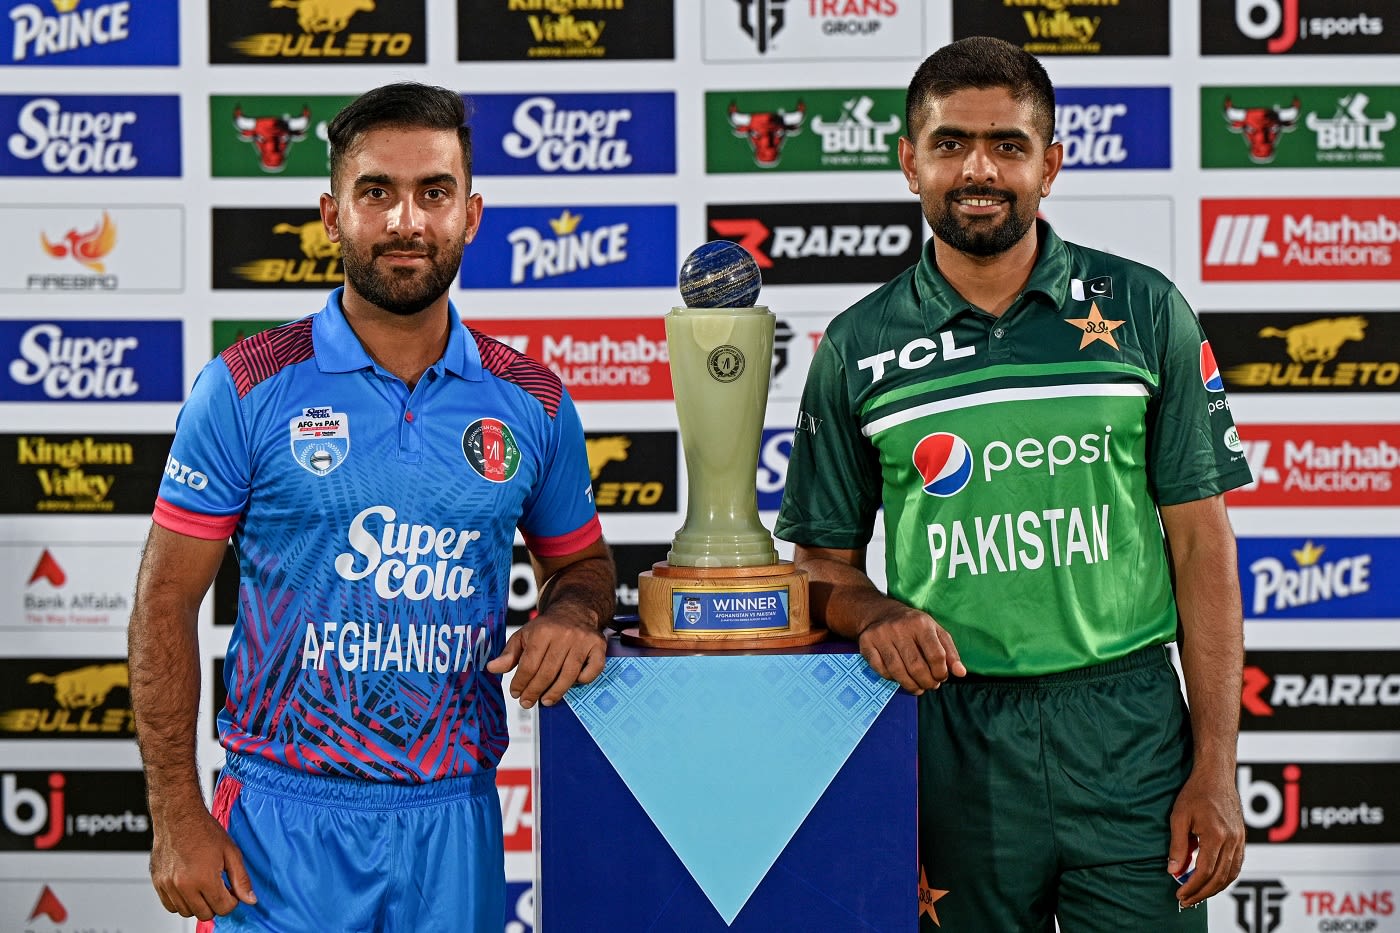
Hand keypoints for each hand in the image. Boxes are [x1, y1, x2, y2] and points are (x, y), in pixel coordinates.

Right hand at [150, 805, 255, 920]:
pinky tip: (190, 886)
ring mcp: (168, 886)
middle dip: (216, 903)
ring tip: (204, 884)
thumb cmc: (204, 830)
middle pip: (205, 914)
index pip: (223, 908)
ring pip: (186, 912)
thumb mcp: (231, 852)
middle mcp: (183, 885)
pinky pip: (170, 906)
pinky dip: (181, 901)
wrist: (178, 816)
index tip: (231, 889)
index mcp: (203, 878)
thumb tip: (250, 899)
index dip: (232, 900)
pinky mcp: (157, 883)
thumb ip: (242, 879)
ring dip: (198, 904)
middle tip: (219, 887)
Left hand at [486, 607, 605, 708]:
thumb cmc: (546, 628)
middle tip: (527, 702)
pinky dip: (583, 680)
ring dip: (555, 692)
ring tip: (545, 701)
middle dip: (535, 691)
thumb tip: (492, 668)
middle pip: (548, 672)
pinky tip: (573, 684)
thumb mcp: (524, 635)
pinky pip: (593, 670)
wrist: (574, 610)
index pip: (529, 665)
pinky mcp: (598, 646)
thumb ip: (509, 654)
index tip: (515, 693)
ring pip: (569, 675)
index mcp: (542, 631)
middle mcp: (564, 635)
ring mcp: (583, 641)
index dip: (521, 682)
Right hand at [856, 607, 965, 693]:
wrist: (879, 612)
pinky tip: (899, 678)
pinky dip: (892, 679)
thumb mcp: (935, 632)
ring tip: (918, 688)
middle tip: (930, 686)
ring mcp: (881, 635)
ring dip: (911, 686)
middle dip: (927, 682)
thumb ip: (950, 652)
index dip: (941, 673)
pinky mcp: (866, 643)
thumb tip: (961, 673)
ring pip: (898, 671)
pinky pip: (881, 670)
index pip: (936, 655)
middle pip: (916, 666)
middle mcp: (899, 628)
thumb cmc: (912, 625)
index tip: (941, 678)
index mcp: (921, 623)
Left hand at [1168, 764, 1244, 908]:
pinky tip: (1212, 881)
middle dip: (1202, 892)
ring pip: (1231, 874)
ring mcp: (1240, 840)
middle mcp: (1232, 841)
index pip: (1205, 871)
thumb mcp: (1178, 817)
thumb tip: (1173, 870)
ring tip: (1197, 894)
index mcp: (1216, 835)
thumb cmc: (1195, 793)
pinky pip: (1236, 865)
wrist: (1216, 776)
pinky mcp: (1242, 839)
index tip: (1180, 895)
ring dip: (1214, 888)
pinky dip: (1225, 877)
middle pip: (1219, 877)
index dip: (1192, 886)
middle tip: (1186, 900)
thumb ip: (1177, 845)